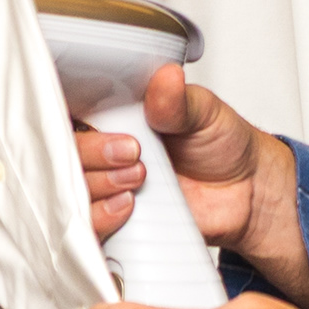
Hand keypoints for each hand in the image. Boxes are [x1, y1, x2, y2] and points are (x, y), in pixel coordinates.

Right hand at [71, 64, 308, 307]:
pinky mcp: (114, 224)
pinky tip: (128, 206)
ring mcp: (104, 190)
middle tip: (134, 154)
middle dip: (93, 154)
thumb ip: (179, 101)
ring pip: (69, 191)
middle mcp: (101, 154)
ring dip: (99, 185)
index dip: (70, 119)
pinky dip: (101, 217)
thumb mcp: (205, 112)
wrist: (246, 193)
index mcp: (113, 117)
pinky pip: (87, 229)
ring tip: (140, 179)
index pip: (66, 114)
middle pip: (62, 155)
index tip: (101, 122)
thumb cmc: (221, 144)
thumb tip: (166, 80)